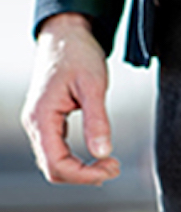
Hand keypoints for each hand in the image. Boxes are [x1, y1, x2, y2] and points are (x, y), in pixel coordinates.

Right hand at [21, 13, 119, 184]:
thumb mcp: (94, 86)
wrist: (66, 35)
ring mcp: (40, 123)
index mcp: (41, 117)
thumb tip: (103, 152)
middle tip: (114, 167)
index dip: (84, 174)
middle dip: (84, 175)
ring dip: (81, 169)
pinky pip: (57, 150)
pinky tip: (98, 155)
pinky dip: (77, 159)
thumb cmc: (78, 55)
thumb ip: (97, 120)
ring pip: (54, 162)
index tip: (113, 167)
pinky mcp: (49, 121)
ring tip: (110, 163)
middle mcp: (35, 124)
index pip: (56, 164)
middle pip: (53, 169)